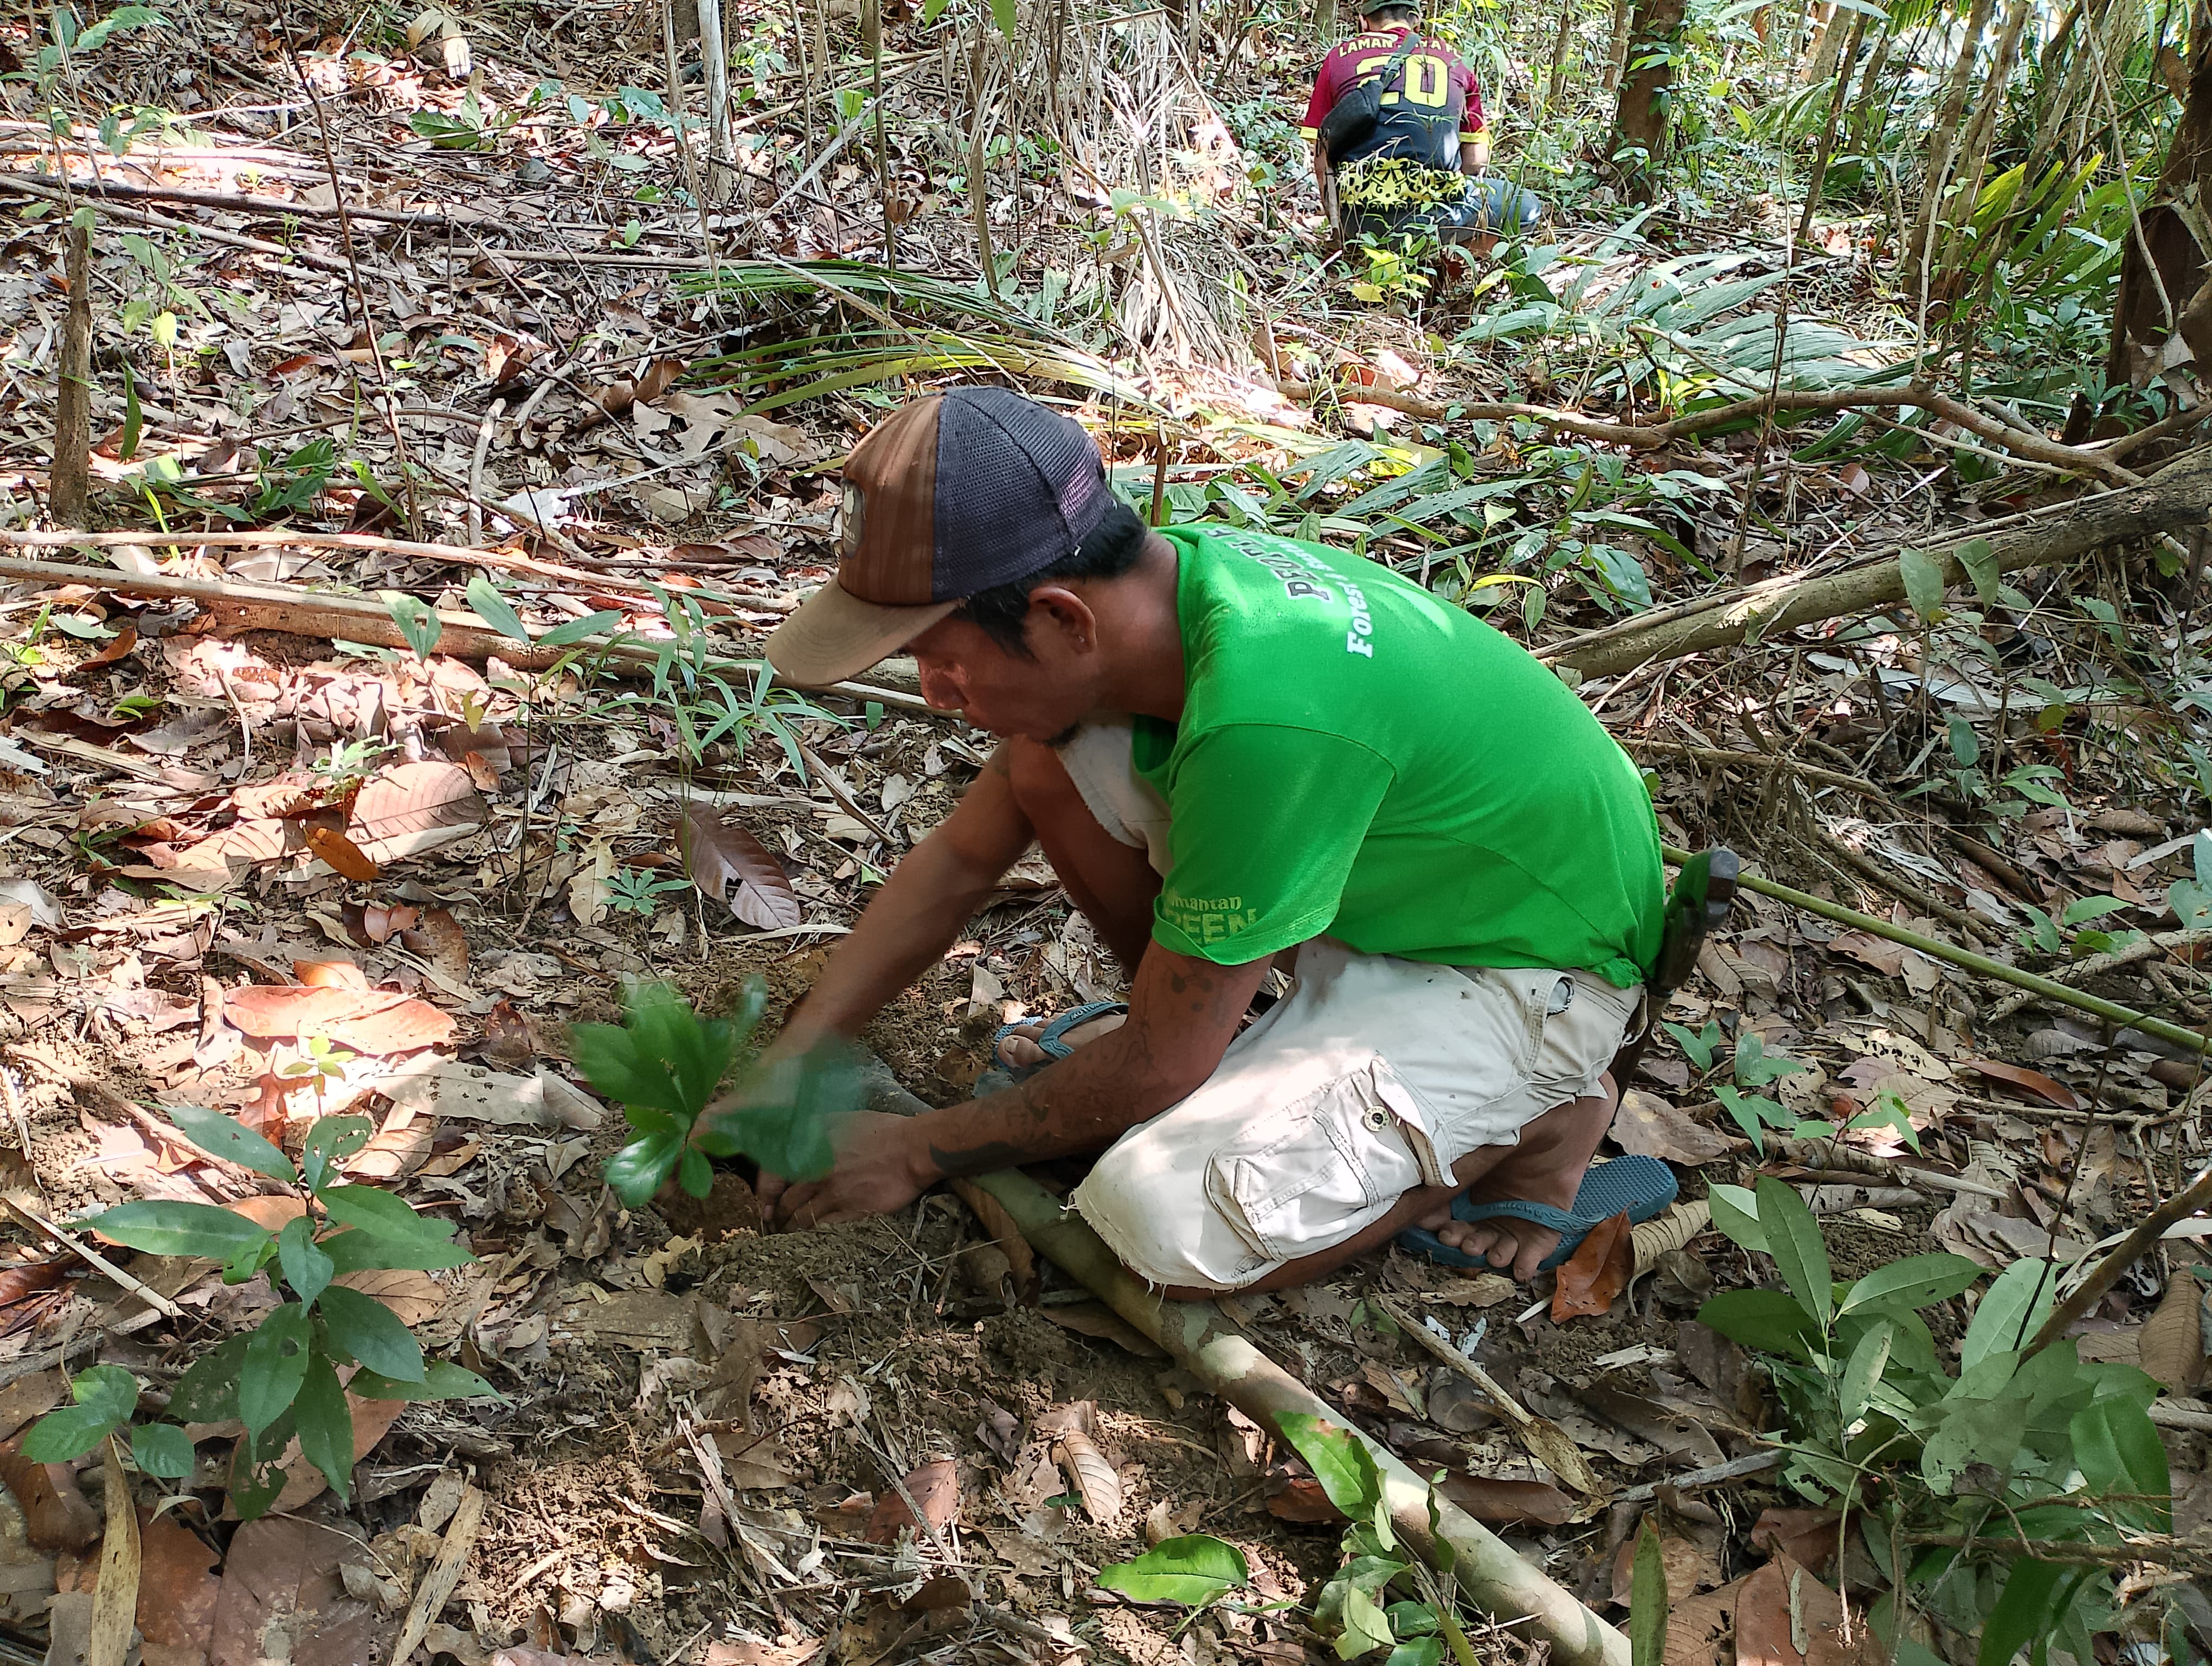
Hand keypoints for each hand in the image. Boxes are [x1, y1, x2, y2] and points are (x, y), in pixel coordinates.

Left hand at [766, 1111, 933, 1228]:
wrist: (912, 1149)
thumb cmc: (883, 1131)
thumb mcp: (843, 1120)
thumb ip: (817, 1132)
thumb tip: (799, 1143)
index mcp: (811, 1146)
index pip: (773, 1173)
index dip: (765, 1192)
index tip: (765, 1204)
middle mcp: (816, 1170)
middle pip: (786, 1201)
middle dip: (777, 1216)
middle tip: (775, 1224)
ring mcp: (833, 1193)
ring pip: (801, 1219)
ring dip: (792, 1229)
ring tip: (790, 1234)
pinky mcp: (852, 1210)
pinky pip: (824, 1228)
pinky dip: (814, 1234)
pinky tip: (813, 1238)